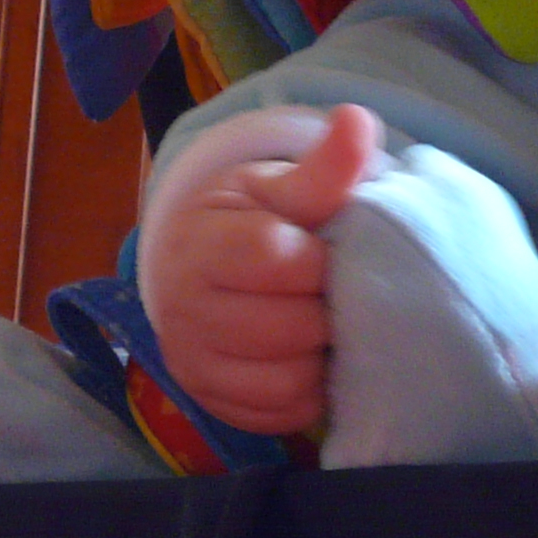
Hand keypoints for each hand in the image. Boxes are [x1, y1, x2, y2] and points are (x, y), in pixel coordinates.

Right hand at [135, 104, 384, 433]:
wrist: (213, 265)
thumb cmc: (260, 219)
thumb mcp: (289, 187)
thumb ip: (326, 165)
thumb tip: (357, 122)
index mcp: (199, 242)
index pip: (276, 259)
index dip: (317, 259)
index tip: (323, 251)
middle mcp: (181, 309)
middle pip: (286, 328)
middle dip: (323, 311)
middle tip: (329, 294)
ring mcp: (192, 363)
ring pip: (286, 382)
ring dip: (319, 357)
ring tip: (321, 327)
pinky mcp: (211, 404)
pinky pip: (280, 416)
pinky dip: (307, 393)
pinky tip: (309, 360)